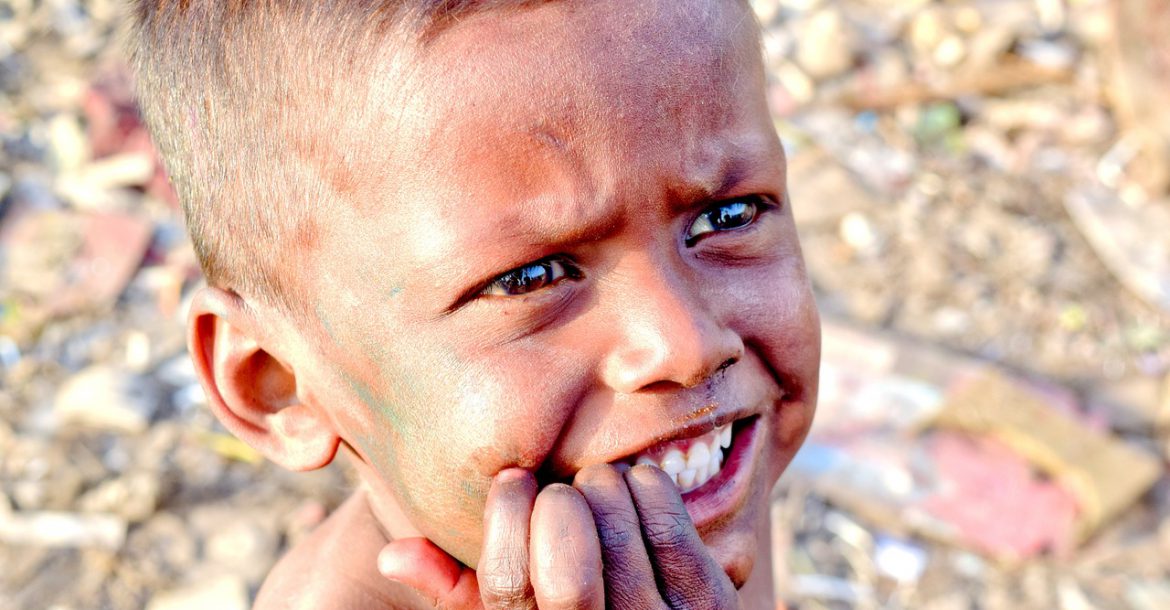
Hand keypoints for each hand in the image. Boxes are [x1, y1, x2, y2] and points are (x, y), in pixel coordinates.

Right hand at [377, 464, 741, 608]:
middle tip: (561, 486)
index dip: (507, 523)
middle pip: (569, 580)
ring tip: (596, 482)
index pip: (509, 592)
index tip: (512, 478)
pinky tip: (637, 479)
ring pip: (625, 550)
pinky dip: (652, 491)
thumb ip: (456, 592)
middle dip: (561, 511)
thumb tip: (396, 554)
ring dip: (606, 493)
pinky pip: (677, 537)